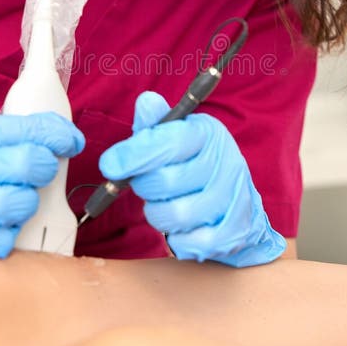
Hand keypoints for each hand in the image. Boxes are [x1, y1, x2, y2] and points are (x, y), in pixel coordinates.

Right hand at [0, 112, 84, 262]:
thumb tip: (37, 139)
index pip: (29, 128)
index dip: (59, 135)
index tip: (70, 141)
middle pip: (29, 165)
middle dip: (45, 168)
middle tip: (39, 172)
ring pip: (15, 206)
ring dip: (24, 206)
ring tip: (14, 202)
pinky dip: (2, 239)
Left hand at [99, 91, 285, 266]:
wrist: (237, 200)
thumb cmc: (196, 163)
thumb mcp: (177, 136)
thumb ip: (157, 123)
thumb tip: (146, 102)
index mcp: (209, 134)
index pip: (167, 142)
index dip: (132, 155)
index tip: (109, 165)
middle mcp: (227, 162)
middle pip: (165, 182)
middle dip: (145, 186)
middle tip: (146, 184)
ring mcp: (233, 199)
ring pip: (175, 215)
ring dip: (158, 213)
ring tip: (164, 204)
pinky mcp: (233, 232)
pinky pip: (189, 243)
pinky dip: (176, 238)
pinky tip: (180, 226)